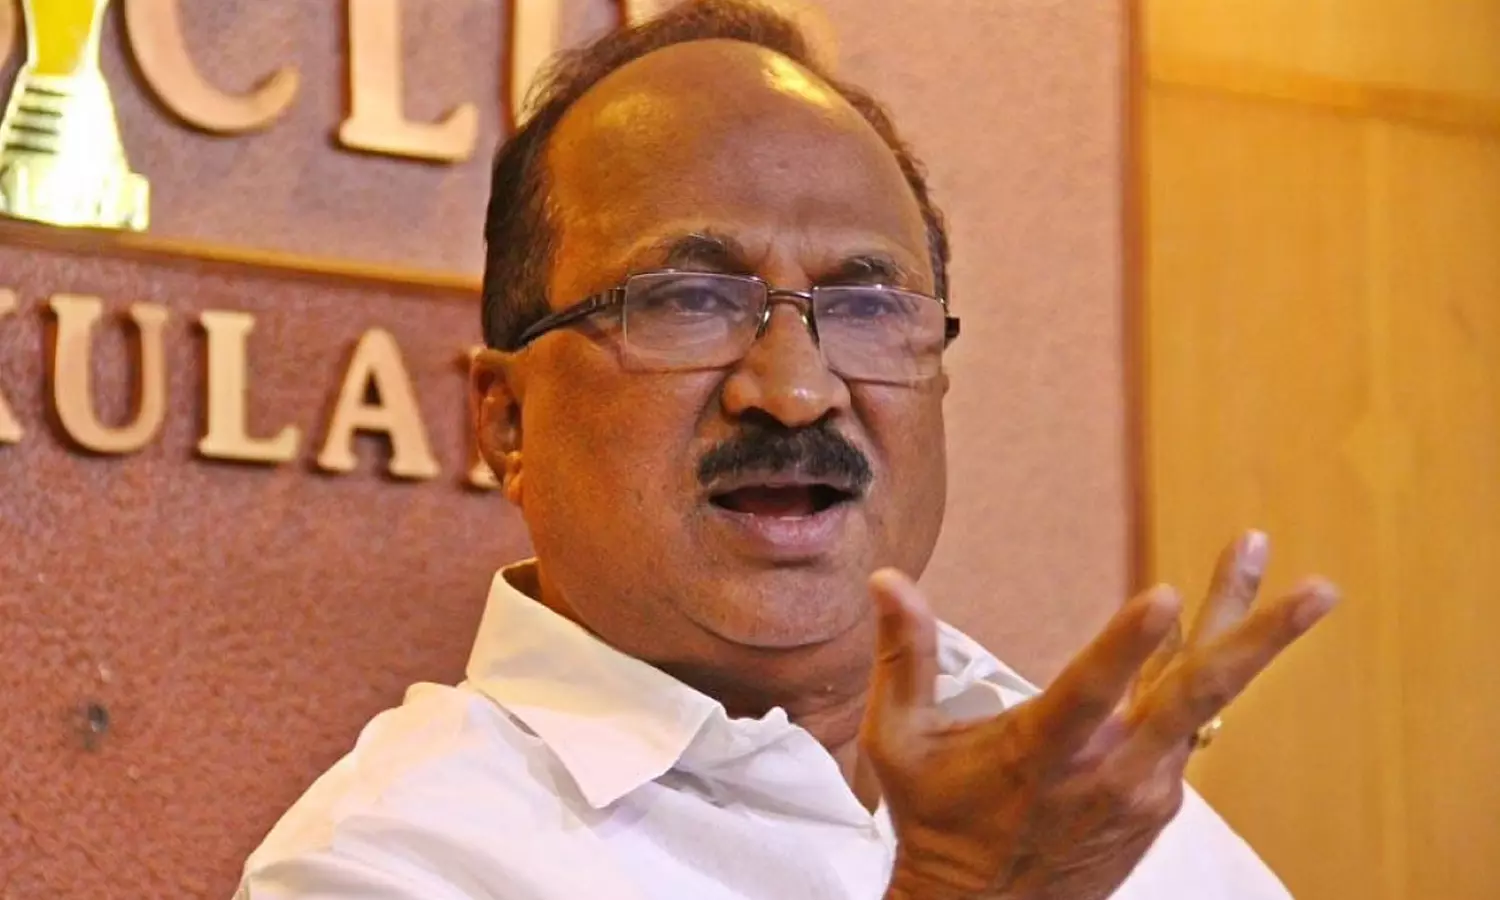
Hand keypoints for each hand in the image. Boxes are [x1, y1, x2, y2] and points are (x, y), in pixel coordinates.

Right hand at [865, 531, 1338, 899]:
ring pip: (1206, 702)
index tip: (1164, 595)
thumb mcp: (900, 743)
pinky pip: (1187, 727)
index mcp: (1041, 755)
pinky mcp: (1159, 802)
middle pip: (1196, 696)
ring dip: (1250, 639)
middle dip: (1260, 636)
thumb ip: (904, 656)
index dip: (1127, 644)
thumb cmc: (935, 823)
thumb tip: (887, 578)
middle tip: (1316, 589)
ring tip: (1308, 591)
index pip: (1091, 694)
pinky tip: (1212, 638)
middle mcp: (1108, 773)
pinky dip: (1203, 679)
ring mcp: (1144, 790)